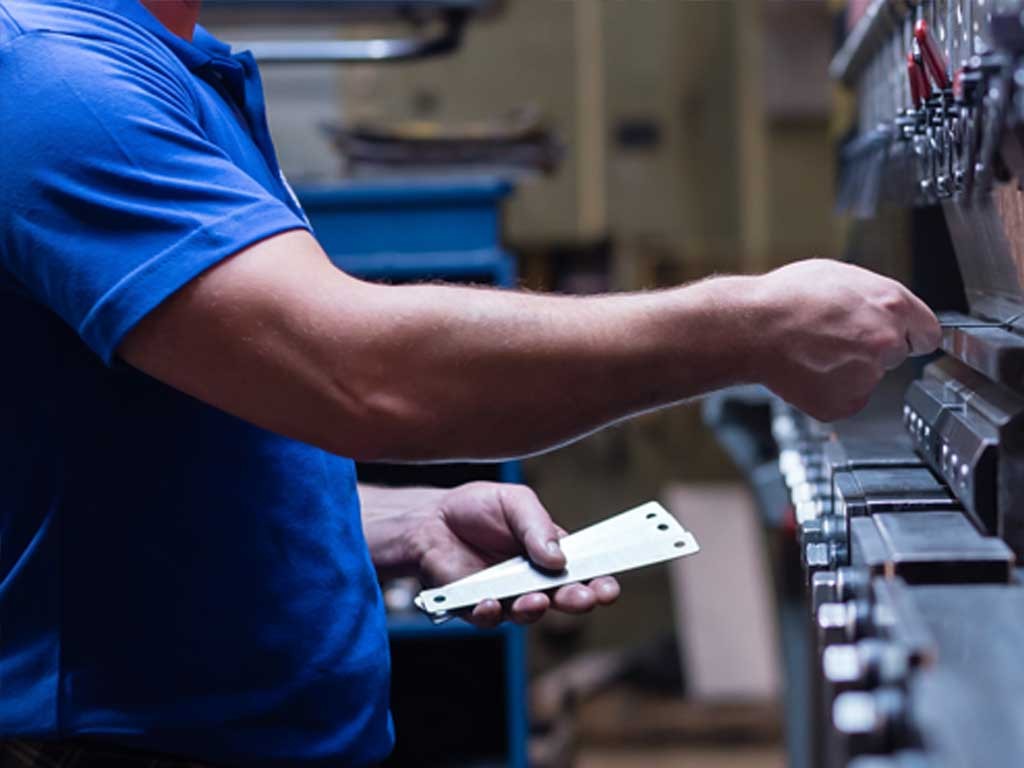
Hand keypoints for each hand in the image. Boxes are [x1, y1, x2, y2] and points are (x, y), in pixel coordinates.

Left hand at [403, 482, 619, 626]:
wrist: (431, 519)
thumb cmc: (477, 508)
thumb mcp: (515, 502)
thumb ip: (537, 526)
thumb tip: (557, 556)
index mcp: (550, 553)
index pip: (582, 571)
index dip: (599, 582)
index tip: (609, 586)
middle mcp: (532, 580)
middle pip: (562, 598)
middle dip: (577, 601)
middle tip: (584, 598)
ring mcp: (505, 596)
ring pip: (527, 614)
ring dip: (535, 610)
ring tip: (537, 600)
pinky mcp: (475, 607)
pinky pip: (488, 619)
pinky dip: (490, 614)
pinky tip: (490, 603)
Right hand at [749, 259, 940, 420]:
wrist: (751, 328)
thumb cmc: (786, 298)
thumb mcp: (839, 274)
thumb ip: (873, 296)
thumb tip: (883, 307)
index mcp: (892, 305)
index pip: (929, 332)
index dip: (911, 334)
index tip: (901, 338)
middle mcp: (887, 341)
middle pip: (896, 354)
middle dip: (873, 349)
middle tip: (836, 340)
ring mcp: (867, 375)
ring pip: (868, 376)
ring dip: (848, 369)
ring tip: (814, 352)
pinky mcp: (845, 401)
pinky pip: (846, 398)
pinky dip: (831, 390)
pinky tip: (809, 371)